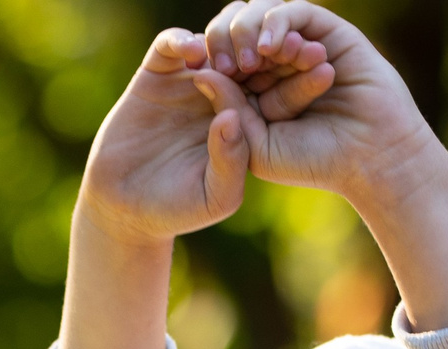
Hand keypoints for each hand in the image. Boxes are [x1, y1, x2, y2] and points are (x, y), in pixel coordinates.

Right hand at [76, 29, 308, 248]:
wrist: (124, 209)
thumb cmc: (176, 209)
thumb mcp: (215, 197)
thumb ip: (231, 162)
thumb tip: (232, 116)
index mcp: (247, 118)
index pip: (281, 89)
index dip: (302, 78)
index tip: (324, 69)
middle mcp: (222, 92)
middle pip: (254, 55)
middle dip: (276, 47)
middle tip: (293, 44)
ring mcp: (188, 79)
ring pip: (217, 40)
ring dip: (231, 39)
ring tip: (240, 58)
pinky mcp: (155, 73)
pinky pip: (171, 44)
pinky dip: (182, 41)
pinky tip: (195, 53)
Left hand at [198, 3, 441, 213]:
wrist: (370, 157)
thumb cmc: (314, 160)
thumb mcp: (258, 146)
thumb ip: (228, 113)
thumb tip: (200, 74)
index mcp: (254, 88)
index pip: (219, 60)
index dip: (205, 61)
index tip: (195, 74)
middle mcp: (275, 62)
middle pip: (235, 30)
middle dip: (221, 41)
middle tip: (226, 66)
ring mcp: (300, 44)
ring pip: (260, 15)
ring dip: (247, 31)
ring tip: (250, 61)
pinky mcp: (327, 31)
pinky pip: (293, 12)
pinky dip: (276, 23)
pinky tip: (268, 49)